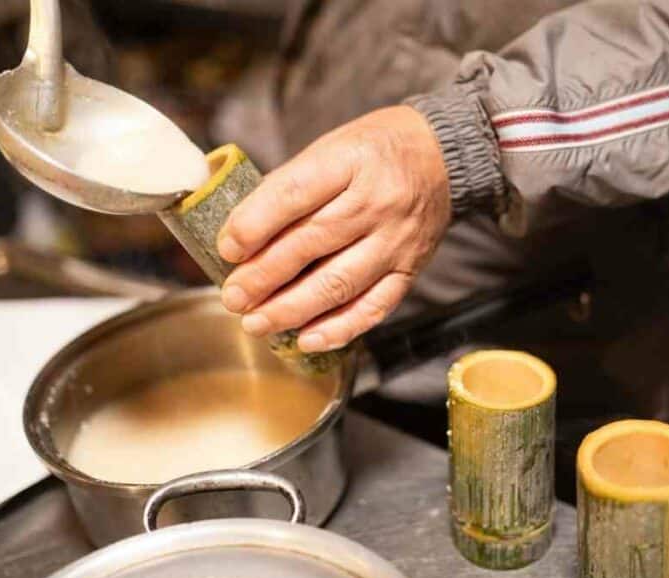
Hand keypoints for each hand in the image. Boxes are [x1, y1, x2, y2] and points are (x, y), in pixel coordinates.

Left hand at [217, 105, 450, 352]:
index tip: (227, 248)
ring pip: (339, 283)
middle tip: (233, 297)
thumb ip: (288, 187)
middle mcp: (377, 201)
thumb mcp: (330, 147)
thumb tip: (238, 234)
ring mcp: (396, 240)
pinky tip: (306, 338)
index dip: (256, 224)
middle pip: (312, 243)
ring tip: (256, 322)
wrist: (441, 157)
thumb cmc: (374, 152)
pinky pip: (374, 306)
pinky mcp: (409, 269)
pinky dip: (338, 328)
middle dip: (264, 276)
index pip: (295, 193)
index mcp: (351, 160)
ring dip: (292, 308)